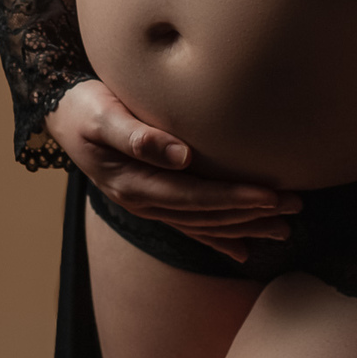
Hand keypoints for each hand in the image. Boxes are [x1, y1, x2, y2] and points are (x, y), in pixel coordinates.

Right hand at [45, 80, 300, 262]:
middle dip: (251, 214)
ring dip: (243, 227)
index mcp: (136, 184)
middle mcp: (145, 202)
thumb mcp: (102, 115)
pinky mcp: (152, 199)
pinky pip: (190, 226)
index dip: (235, 198)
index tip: (270, 196)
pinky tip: (242, 250)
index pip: (196, 197)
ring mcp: (148, 205)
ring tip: (283, 228)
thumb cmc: (85, 107)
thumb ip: (136, 135)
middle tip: (293, 210)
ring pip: (204, 224)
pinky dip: (217, 238)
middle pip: (207, 214)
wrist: (62, 114)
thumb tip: (180, 153)